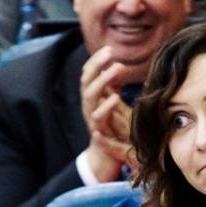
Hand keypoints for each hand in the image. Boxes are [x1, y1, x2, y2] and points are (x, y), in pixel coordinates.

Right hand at [80, 47, 134, 181]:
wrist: (105, 158)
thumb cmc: (111, 130)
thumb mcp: (112, 105)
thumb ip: (113, 88)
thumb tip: (119, 67)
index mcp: (92, 98)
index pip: (90, 73)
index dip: (97, 60)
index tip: (109, 48)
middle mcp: (88, 105)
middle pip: (87, 80)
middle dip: (97, 64)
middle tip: (110, 52)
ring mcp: (91, 118)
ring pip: (90, 96)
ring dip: (102, 81)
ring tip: (116, 69)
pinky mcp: (97, 132)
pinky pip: (98, 118)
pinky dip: (105, 107)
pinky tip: (115, 98)